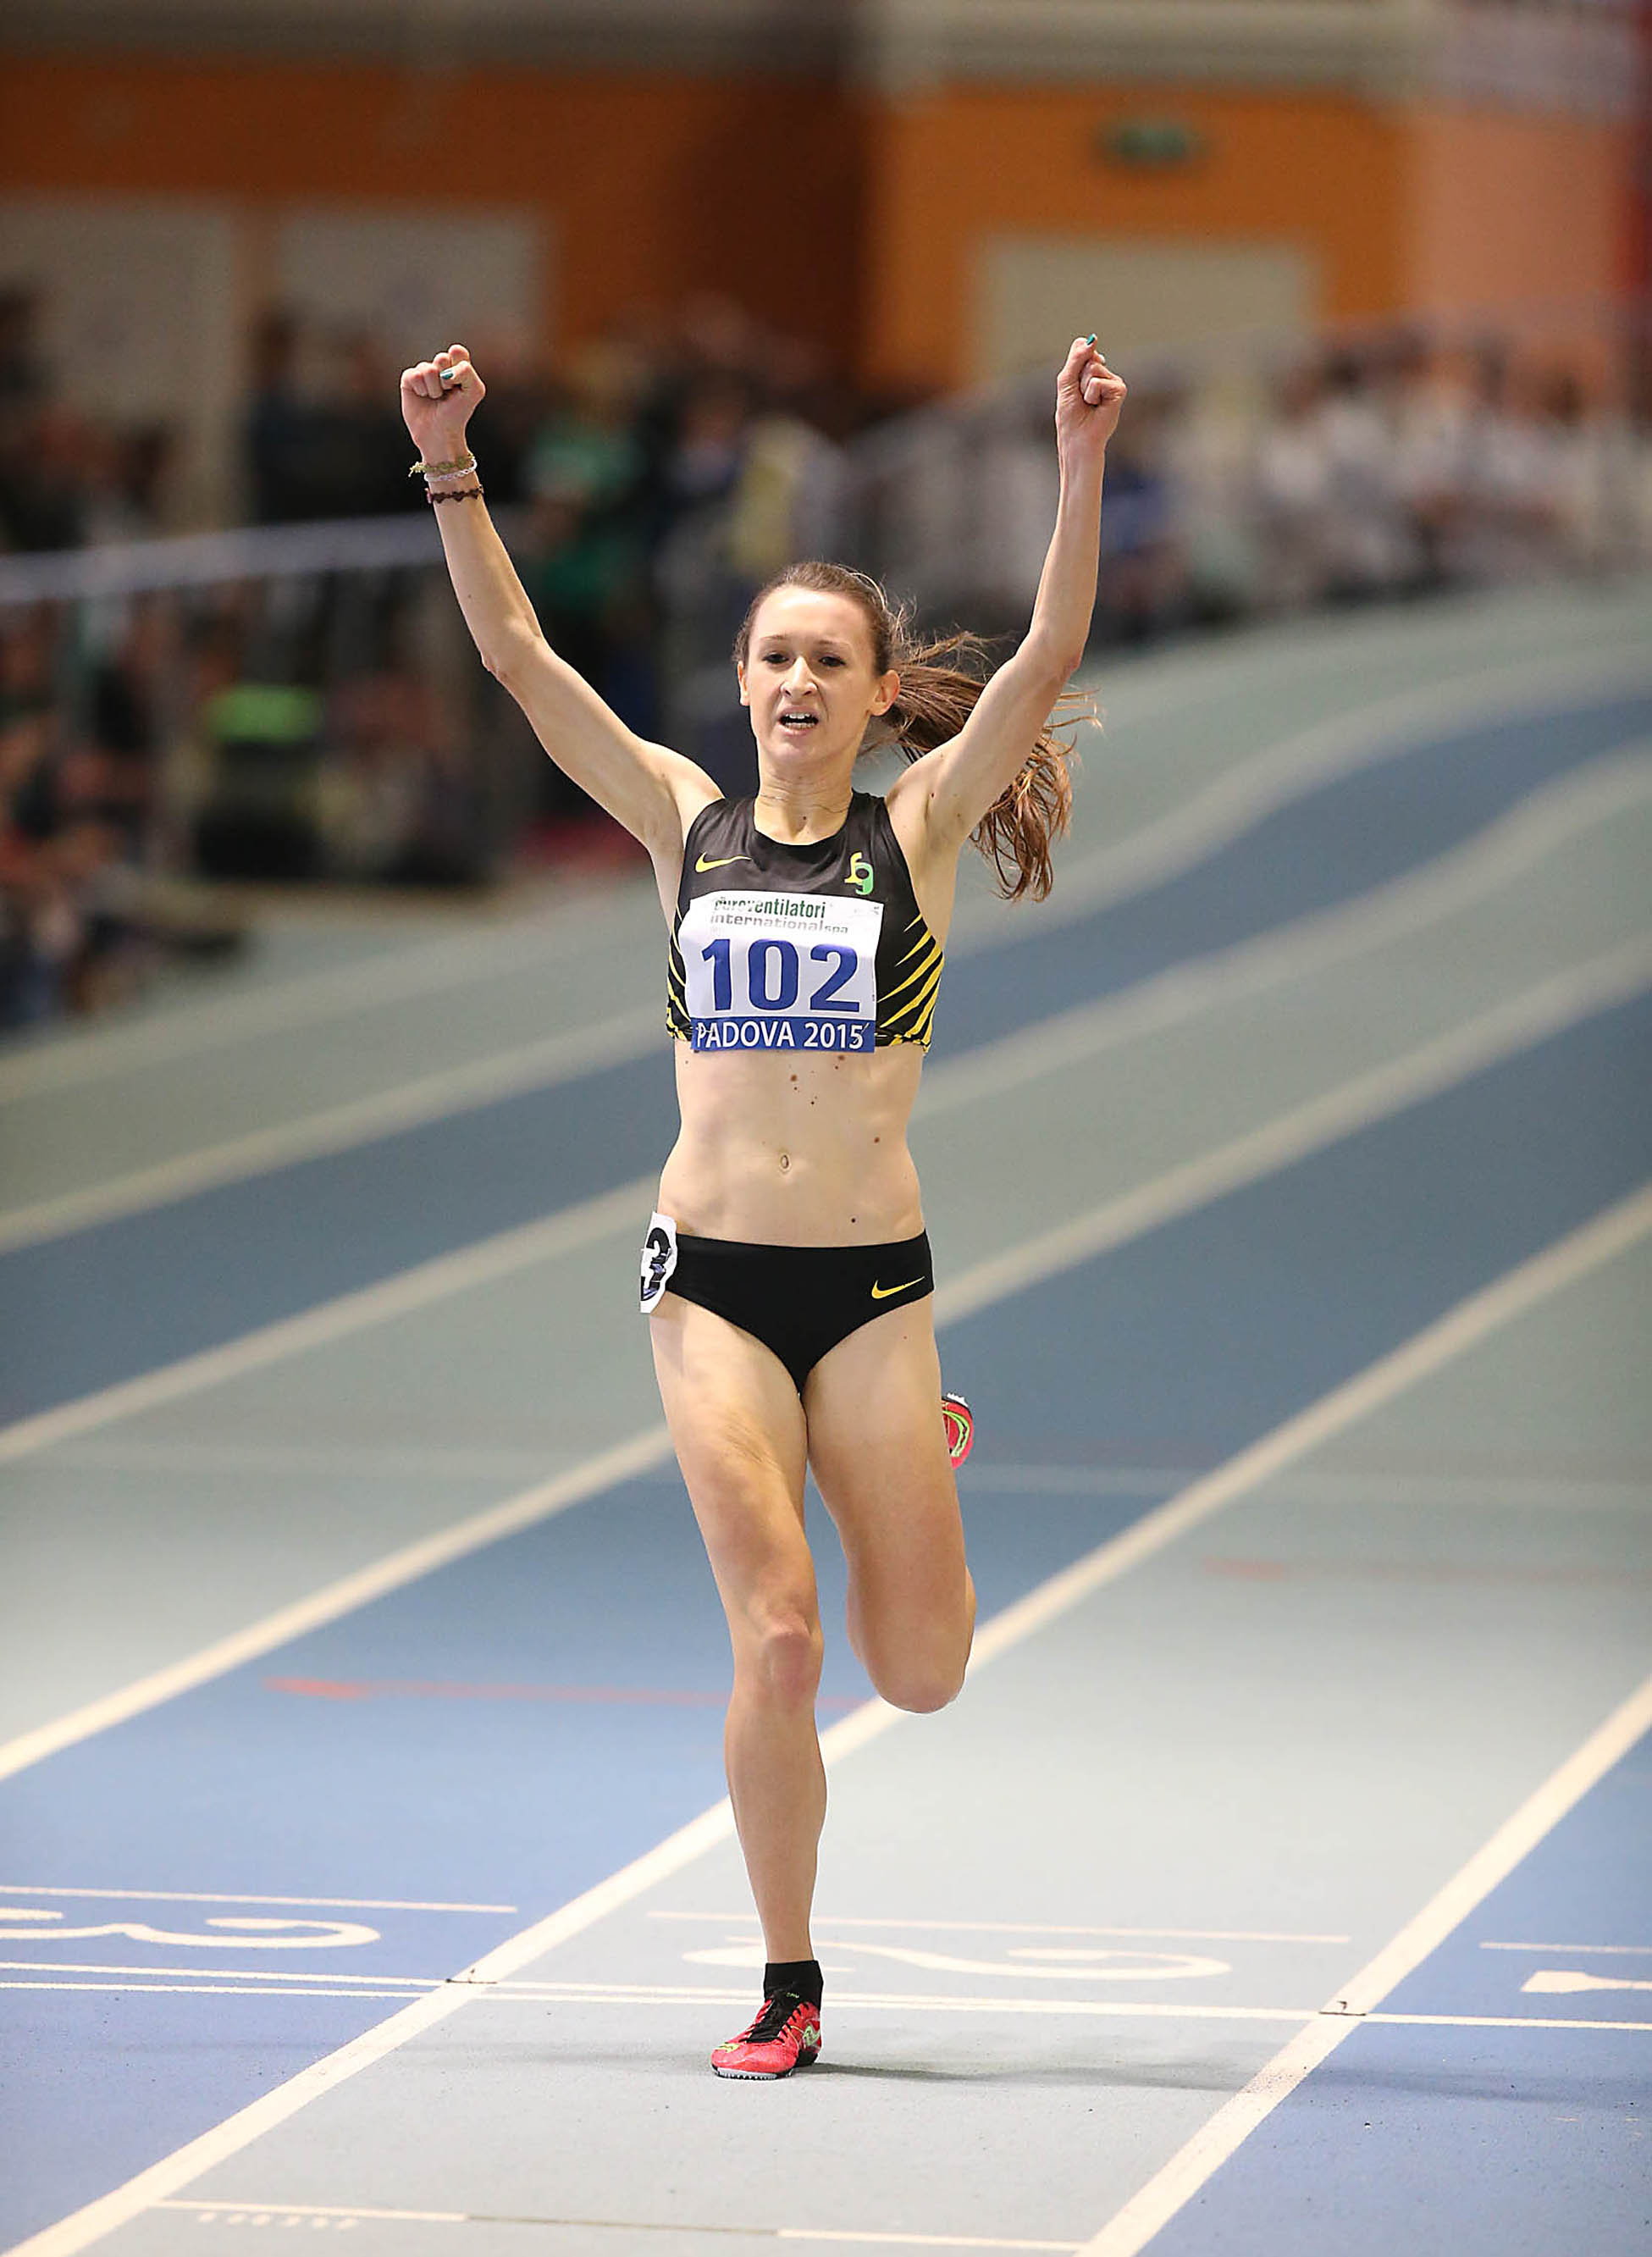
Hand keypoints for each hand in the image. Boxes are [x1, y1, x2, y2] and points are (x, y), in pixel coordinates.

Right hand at [399, 343, 484, 459]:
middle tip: (448, 392)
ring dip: (434, 389)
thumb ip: (467, 371)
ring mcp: (424, 371)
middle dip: (446, 380)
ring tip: (436, 398)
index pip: (457, 352)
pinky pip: (414, 375)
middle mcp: (440, 366)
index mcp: (457, 365)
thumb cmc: (457, 413)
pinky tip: (423, 397)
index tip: (460, 384)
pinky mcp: (409, 378)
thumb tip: (445, 369)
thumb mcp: (474, 391)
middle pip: (441, 358)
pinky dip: (421, 390)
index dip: (459, 367)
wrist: (439, 433)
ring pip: (427, 369)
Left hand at [1055, 336, 1125, 468]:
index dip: (1074, 363)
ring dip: (1084, 388)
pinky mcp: (1119, 390)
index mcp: (1089, 370)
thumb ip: (1077, 358)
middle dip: (1077, 378)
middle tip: (1080, 397)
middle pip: (1088, 357)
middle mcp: (1103, 373)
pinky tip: (1096, 406)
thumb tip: (1092, 339)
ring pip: (1093, 369)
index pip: (1082, 348)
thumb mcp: (1067, 381)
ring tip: (1088, 403)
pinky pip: (1099, 382)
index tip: (1072, 383)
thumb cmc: (1070, 415)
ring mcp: (1113, 381)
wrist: (1078, 439)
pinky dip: (1092, 394)